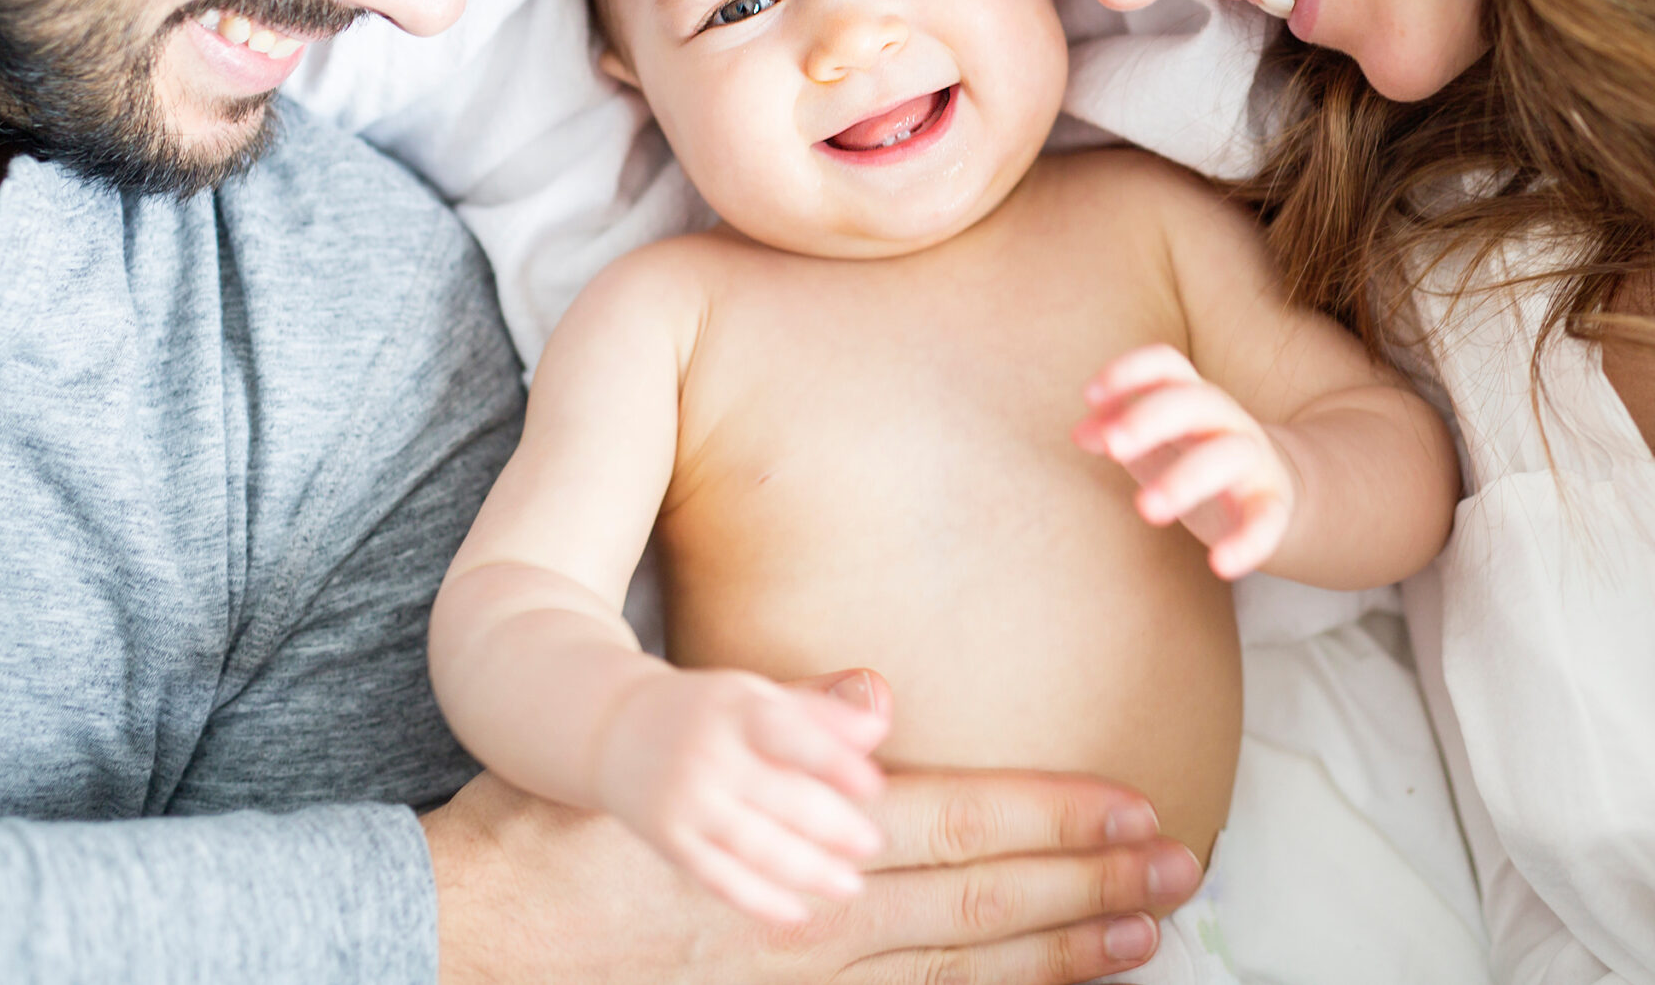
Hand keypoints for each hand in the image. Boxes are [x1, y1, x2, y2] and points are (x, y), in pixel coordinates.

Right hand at [427, 672, 1202, 984]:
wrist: (473, 938)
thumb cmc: (563, 832)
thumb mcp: (660, 755)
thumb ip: (776, 726)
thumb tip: (875, 697)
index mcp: (807, 851)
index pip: (965, 825)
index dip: (1059, 817)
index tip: (1140, 807)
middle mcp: (826, 925)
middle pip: (989, 903)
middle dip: (1094, 885)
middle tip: (1181, 870)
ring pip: (966, 969)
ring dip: (1061, 951)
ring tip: (1143, 936)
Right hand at [593, 664, 889, 922]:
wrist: (614, 729)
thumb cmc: (710, 712)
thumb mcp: (757, 697)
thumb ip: (819, 712)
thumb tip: (879, 725)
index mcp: (738, 709)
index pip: (790, 735)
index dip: (833, 761)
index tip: (873, 786)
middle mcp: (708, 755)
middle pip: (778, 797)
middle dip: (830, 825)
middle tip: (872, 844)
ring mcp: (686, 801)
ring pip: (753, 845)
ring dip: (806, 869)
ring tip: (850, 884)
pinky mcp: (670, 840)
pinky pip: (718, 878)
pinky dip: (758, 899)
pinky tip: (797, 911)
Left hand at [1076, 344, 1294, 577]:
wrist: (1276, 490)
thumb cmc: (1198, 460)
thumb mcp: (1157, 444)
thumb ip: (1118, 432)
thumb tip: (1081, 433)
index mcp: (1193, 398)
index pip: (1166, 365)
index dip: (1129, 371)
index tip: (1090, 395)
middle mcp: (1226, 421)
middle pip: (1195, 402)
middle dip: (1151, 418)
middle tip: (1114, 446)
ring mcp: (1253, 461)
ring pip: (1227, 456)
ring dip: (1185, 478)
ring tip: (1145, 509)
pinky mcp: (1273, 505)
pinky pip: (1267, 519)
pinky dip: (1248, 542)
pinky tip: (1220, 566)